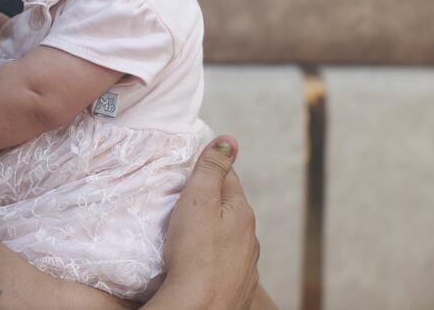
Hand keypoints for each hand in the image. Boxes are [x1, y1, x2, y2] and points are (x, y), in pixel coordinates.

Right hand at [144, 135, 260, 309]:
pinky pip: (224, 265)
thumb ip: (211, 168)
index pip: (229, 178)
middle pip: (229, 210)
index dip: (209, 170)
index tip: (190, 171)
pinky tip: (199, 263)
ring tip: (188, 235)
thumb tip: (229, 139)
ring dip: (212, 233)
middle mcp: (250, 239)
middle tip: (183, 202)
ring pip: (228, 239)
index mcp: (242, 213)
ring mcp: (245, 266)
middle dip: (210, 203)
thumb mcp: (198, 199)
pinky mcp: (236, 287)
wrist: (198, 307)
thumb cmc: (194, 254)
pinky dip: (213, 259)